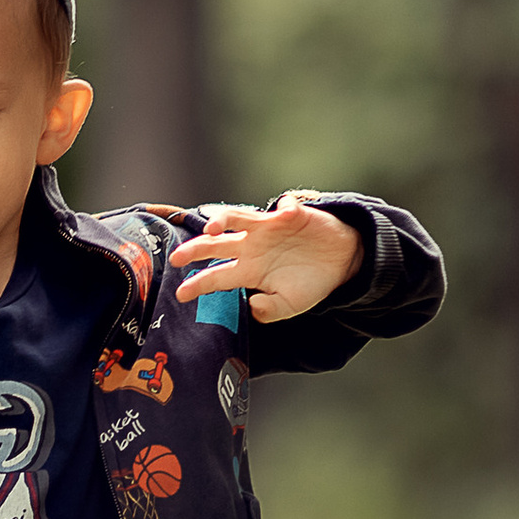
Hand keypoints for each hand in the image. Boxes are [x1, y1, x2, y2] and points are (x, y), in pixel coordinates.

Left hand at [171, 190, 361, 322]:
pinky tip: (286, 214)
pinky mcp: (291, 215)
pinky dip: (285, 209)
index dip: (198, 285)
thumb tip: (253, 307)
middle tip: (177, 257)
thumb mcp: (290, 306)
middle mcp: (252, 247)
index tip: (181, 294)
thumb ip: (271, 311)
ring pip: (237, 218)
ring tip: (213, 227)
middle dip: (195, 250)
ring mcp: (268, 229)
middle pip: (216, 245)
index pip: (216, 277)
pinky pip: (285, 208)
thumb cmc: (311, 282)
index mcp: (250, 271)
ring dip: (222, 218)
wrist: (340, 263)